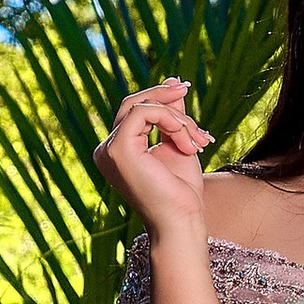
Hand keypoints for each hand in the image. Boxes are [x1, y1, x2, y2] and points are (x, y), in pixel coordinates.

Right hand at [95, 78, 213, 233]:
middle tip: (188, 93)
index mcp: (117, 150)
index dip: (160, 97)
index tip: (184, 89)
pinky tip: (186, 140)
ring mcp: (109, 150)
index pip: (134, 110)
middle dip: (167, 100)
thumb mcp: (179, 143)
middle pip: (133, 103)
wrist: (182, 221)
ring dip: (176, 117)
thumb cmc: (181, 192)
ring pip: (139, 106)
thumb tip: (173, 82)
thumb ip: (173, 115)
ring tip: (197, 140)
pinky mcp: (119, 150)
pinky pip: (142, 113)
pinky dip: (170, 119)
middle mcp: (107, 150)